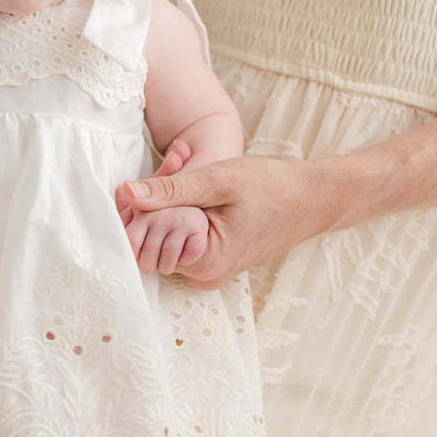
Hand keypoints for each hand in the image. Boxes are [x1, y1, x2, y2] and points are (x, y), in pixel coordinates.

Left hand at [114, 155, 336, 289]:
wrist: (311, 199)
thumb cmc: (270, 187)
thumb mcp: (217, 180)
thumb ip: (170, 190)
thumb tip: (125, 194)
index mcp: (203, 263)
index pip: (145, 239)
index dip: (144, 204)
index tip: (167, 170)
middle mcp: (202, 276)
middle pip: (151, 238)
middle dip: (154, 198)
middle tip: (179, 160)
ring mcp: (206, 271)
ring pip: (164, 235)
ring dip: (166, 201)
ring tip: (188, 165)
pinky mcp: (209, 261)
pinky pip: (179, 237)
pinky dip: (180, 210)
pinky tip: (196, 185)